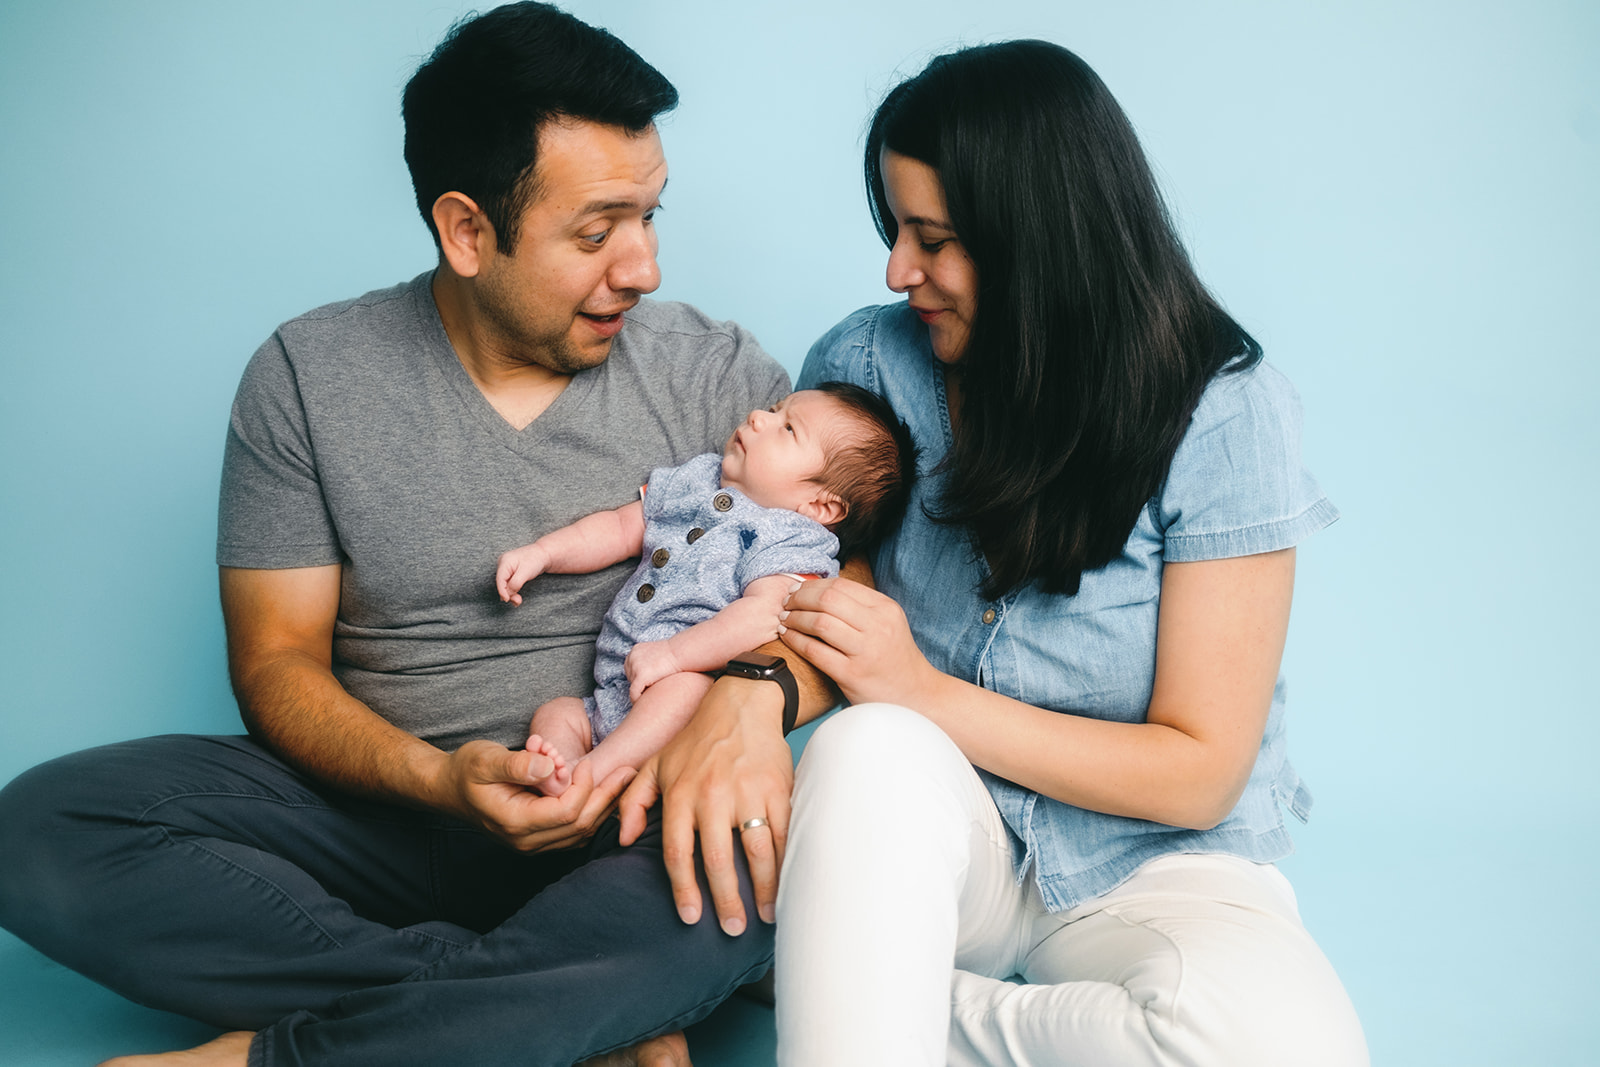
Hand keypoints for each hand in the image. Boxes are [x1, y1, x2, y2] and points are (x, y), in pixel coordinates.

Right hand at [439, 740, 632, 851]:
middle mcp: (526, 841)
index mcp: (515, 822)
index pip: (566, 812)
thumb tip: (548, 766)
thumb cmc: (466, 770)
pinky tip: (605, 792)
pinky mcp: (539, 839)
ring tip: (623, 779)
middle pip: (580, 825)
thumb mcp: (485, 759)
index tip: (586, 763)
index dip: (583, 787)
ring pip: (581, 832)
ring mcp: (533, 844)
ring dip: (604, 806)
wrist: (449, 788)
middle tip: (628, 771)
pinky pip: (575, 832)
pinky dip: (592, 813)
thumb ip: (517, 763)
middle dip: (606, 797)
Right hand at [496, 543, 550, 604]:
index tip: (506, 600)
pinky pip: (509, 584)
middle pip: (501, 583)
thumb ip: (515, 583)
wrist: (544, 554)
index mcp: (505, 561)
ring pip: (505, 585)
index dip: (502, 591)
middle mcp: (503, 564)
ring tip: (519, 600)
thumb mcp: (526, 572)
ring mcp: (506, 568)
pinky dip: (513, 591)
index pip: (499, 579)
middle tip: (518, 601)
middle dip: (508, 594)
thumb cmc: (535, 560)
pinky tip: (517, 597)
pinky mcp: (511, 573)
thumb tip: (507, 594)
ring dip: (511, 594)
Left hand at [617, 677, 792, 935]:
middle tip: (731, 930)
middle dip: (726, 901)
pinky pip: (782, 833)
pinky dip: (786, 861)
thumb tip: (623, 840)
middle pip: (717, 860)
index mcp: (681, 794)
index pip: (679, 853)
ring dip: (762, 889)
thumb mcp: (655, 764)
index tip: (691, 917)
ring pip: (755, 851)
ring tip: (764, 916)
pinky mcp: (777, 789)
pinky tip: (786, 882)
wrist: (741, 702)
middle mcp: (713, 796)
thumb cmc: (696, 738)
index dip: (684, 890)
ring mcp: (748, 793)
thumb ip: (634, 801)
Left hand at [624, 640, 681, 701]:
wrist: (682, 653)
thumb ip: (649, 660)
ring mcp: (635, 667)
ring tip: (651, 696)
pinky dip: (637, 699)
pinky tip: (644, 703)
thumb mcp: (657, 652)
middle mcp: (632, 657)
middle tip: (651, 689)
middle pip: (630, 677)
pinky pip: (634, 693)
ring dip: (641, 691)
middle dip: (639, 684)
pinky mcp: (641, 676)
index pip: (630, 668)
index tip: (647, 683)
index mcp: (635, 650)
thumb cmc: (675, 655)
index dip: (638, 677)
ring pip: (633, 686)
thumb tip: (649, 671)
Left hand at [779, 577, 938, 705]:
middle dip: (799, 598)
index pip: (841, 586)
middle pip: (827, 599)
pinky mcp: (852, 675)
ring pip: (819, 622)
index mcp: (885, 609)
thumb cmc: (894, 659)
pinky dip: (795, 640)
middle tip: (785, 603)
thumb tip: (819, 589)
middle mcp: (878, 626)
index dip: (812, 585)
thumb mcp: (887, 624)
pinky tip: (787, 637)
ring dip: (794, 618)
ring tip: (784, 619)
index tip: (796, 590)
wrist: (915, 696)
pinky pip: (815, 651)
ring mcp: (865, 651)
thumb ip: (860, 607)